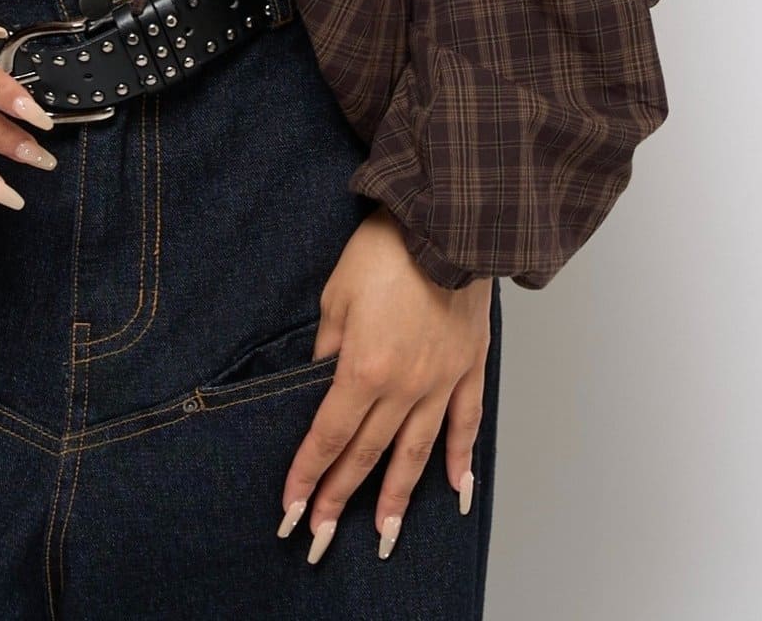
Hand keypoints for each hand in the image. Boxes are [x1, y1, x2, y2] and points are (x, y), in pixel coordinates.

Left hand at [279, 206, 490, 563]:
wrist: (445, 223)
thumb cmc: (384, 250)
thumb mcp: (336, 293)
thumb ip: (328, 345)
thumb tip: (321, 380)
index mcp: (363, 369)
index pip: (329, 435)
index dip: (308, 474)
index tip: (291, 508)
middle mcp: (403, 387)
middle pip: (366, 454)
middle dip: (340, 498)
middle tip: (321, 537)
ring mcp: (441, 382)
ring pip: (415, 454)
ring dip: (397, 497)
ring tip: (385, 536)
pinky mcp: (469, 368)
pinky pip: (466, 424)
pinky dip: (461, 461)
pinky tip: (456, 492)